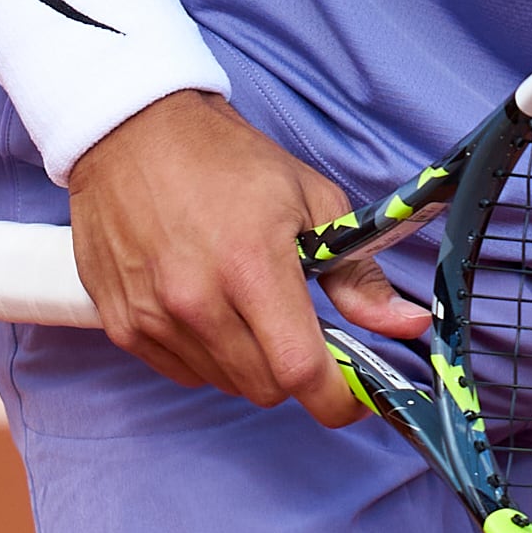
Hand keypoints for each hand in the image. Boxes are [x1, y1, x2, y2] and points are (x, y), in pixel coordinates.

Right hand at [64, 91, 434, 429]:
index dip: (338, 399)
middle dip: (297, 369)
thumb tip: (409, 325)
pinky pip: (185, 372)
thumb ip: (359, 275)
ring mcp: (153, 317)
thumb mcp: (312, 201)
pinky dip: (208, 355)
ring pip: (227, 383)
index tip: (355, 396)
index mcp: (251, 265)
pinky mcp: (122, 325)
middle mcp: (196, 300)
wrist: (133, 133)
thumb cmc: (229, 161)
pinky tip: (209, 307)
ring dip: (251, 361)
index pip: (301, 370)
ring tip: (248, 305)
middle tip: (301, 327)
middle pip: (267, 388)